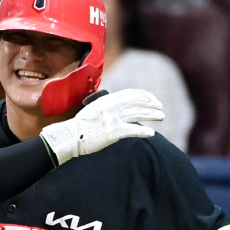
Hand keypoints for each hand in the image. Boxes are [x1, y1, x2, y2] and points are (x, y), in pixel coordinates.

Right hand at [39, 89, 163, 164]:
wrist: (69, 136)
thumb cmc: (78, 127)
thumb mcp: (92, 110)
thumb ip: (105, 108)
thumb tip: (116, 110)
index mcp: (107, 99)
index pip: (131, 94)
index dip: (144, 96)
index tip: (151, 99)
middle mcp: (111, 106)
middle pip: (138, 102)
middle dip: (151, 104)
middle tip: (160, 108)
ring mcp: (113, 118)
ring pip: (139, 114)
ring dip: (152, 115)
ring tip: (161, 117)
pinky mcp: (113, 132)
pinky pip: (134, 130)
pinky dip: (144, 131)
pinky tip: (151, 133)